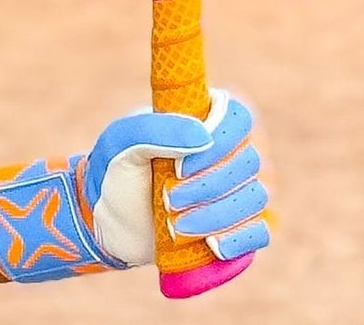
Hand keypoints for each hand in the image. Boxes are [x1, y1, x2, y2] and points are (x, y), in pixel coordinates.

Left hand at [80, 90, 268, 269]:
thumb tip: (204, 136)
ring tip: (178, 226)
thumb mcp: (123, 142)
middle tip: (168, 198)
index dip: (221, 140)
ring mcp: (231, 192)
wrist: (104, 221)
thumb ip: (157, 130)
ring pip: (254, 198)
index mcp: (203, 121)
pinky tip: (213, 246)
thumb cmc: (115, 171)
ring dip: (218, 215)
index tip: (180, 166)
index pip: (239, 118)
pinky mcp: (233, 228)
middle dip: (208, 185)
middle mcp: (224, 154)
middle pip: (248, 162)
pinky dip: (241, 239)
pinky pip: (259, 233)